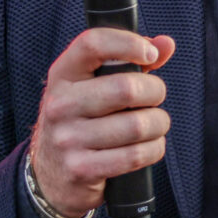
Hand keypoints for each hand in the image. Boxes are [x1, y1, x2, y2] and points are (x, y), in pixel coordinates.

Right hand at [29, 29, 174, 217]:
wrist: (51, 174)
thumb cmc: (84, 119)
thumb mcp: (94, 85)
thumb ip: (131, 60)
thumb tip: (166, 44)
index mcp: (63, 74)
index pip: (92, 44)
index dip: (128, 43)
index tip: (150, 54)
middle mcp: (60, 104)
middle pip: (126, 88)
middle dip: (155, 92)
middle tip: (154, 99)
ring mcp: (67, 139)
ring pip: (137, 125)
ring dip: (158, 124)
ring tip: (154, 124)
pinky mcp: (80, 169)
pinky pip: (136, 155)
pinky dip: (154, 149)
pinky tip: (149, 145)